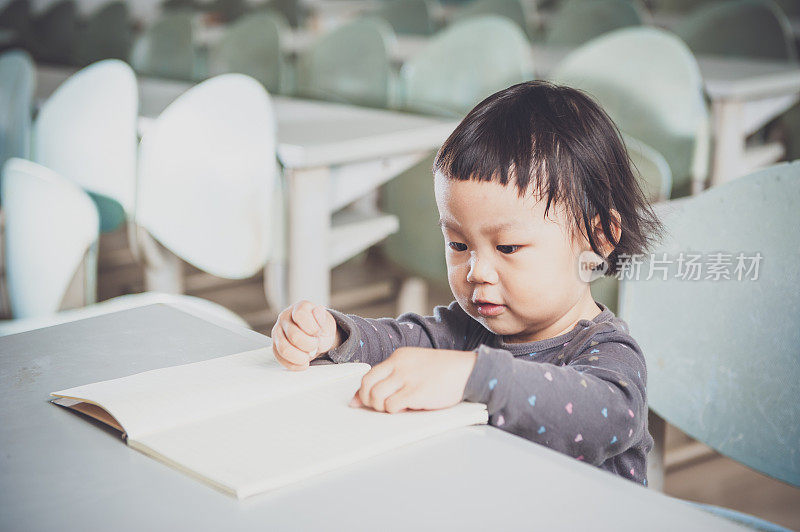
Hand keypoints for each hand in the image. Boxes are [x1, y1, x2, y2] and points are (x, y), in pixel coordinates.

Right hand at [271, 301, 340, 370]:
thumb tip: (318, 310)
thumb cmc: (321, 329)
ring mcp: (277, 332)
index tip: (318, 333)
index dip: (311, 327)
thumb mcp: (327, 324)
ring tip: (309, 356)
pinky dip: (294, 364)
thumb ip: (322, 319)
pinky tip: (302, 363)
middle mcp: (285, 317)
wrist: (317, 338)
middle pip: (294, 335)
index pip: (300, 315)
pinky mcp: (275, 345)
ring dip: (300, 357)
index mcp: (299, 307)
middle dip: (309, 345)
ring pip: (284, 348)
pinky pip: (280, 358)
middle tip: (316, 346)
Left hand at [349, 347, 476, 412]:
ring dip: (381, 408)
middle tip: (378, 408)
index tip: (362, 402)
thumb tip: (370, 396)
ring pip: (376, 397)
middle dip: (368, 401)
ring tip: (395, 408)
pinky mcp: (416, 392)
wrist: (467, 370)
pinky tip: (406, 408)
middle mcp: (400, 365)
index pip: (369, 375)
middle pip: (367, 385)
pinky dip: (394, 411)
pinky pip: (392, 406)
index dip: (363, 392)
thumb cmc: (443, 371)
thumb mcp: (415, 366)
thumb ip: (394, 377)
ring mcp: (407, 378)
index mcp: (399, 357)